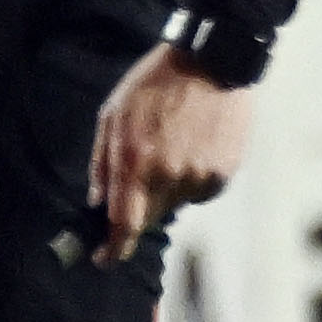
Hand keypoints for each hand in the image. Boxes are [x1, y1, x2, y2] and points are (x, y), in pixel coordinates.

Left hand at [84, 42, 252, 265]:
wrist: (211, 62)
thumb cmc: (154, 84)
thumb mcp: (113, 115)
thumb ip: (103, 164)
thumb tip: (96, 202)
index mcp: (136, 161)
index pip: (124, 222)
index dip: (113, 248)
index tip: (104, 259)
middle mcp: (170, 175)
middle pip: (150, 215)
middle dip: (139, 205)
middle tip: (143, 169)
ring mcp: (200, 176)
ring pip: (175, 202)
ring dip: (168, 186)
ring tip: (172, 143)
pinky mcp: (224, 173)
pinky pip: (199, 191)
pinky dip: (191, 177)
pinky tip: (193, 144)